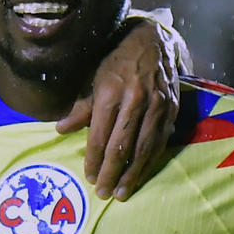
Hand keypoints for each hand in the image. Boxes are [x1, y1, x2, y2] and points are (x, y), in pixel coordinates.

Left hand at [58, 16, 181, 199]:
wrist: (153, 40)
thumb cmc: (117, 59)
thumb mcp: (94, 78)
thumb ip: (81, 107)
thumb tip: (60, 130)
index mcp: (111, 91)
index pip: (100, 135)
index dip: (94, 159)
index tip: (89, 177)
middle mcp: (135, 99)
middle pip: (121, 146)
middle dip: (111, 172)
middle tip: (103, 193)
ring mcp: (157, 105)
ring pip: (143, 148)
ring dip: (132, 174)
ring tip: (122, 192)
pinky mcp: (172, 108)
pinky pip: (160, 141)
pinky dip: (150, 161)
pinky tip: (142, 174)